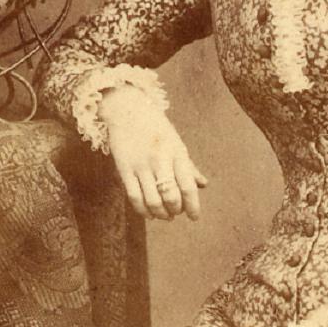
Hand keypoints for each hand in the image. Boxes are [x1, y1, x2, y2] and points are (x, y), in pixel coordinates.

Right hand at [100, 85, 207, 220]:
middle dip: (176, 210)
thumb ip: (189, 166)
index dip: (193, 206)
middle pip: (171, 196)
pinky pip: (134, 197)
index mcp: (176, 152)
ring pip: (152, 200)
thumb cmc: (155, 127)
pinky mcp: (124, 169)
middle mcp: (160, 160)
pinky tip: (149, 213)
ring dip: (161, 213)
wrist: (127, 109)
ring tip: (164, 215)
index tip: (194, 217)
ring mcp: (141, 165)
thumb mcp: (176, 142)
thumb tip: (203, 184)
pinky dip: (143, 210)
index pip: (188, 186)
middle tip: (176, 212)